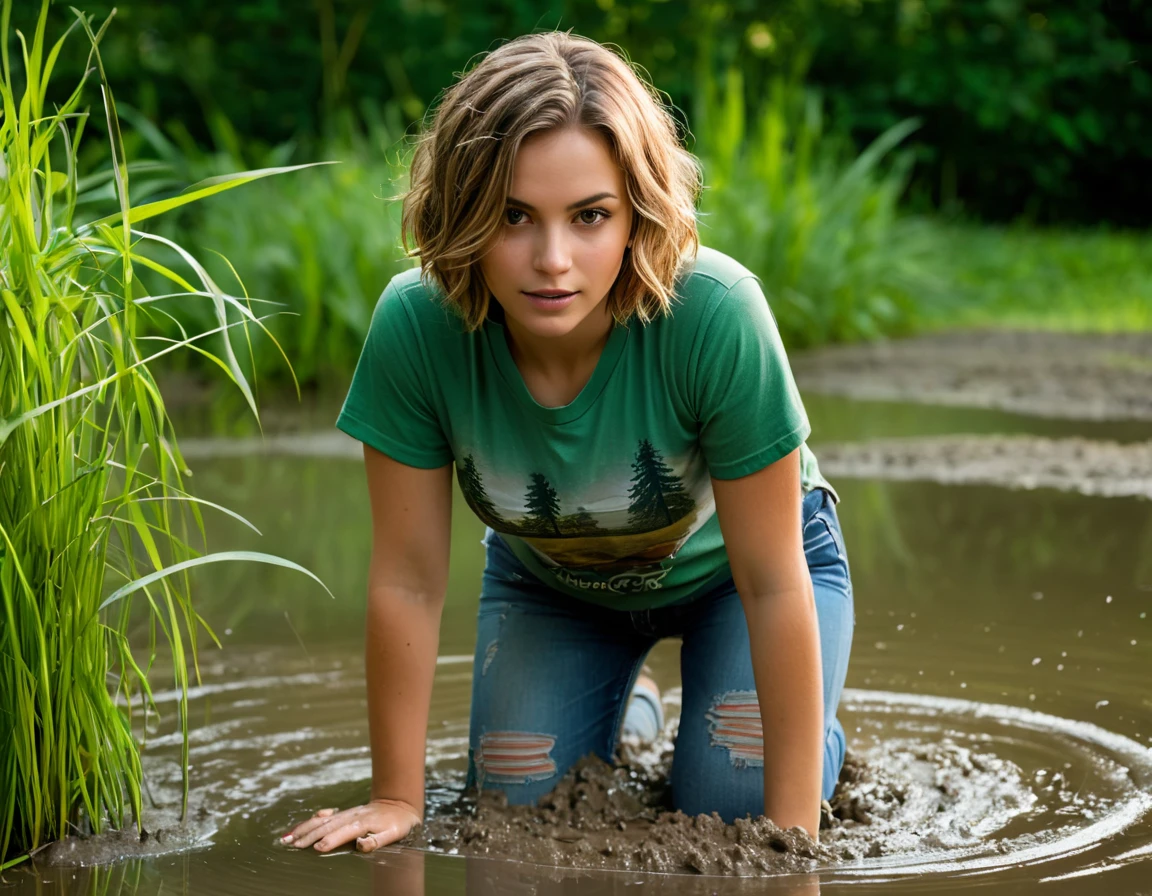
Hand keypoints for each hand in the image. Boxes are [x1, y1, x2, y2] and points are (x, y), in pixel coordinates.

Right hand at [281, 799, 421, 852]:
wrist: (400, 804)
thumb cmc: (398, 823)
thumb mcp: (394, 833)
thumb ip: (377, 840)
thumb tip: (360, 845)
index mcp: (364, 822)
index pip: (344, 832)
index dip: (331, 840)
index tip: (317, 848)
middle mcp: (353, 816)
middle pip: (328, 826)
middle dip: (309, 835)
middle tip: (291, 844)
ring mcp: (347, 813)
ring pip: (323, 821)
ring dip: (305, 828)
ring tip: (288, 837)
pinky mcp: (345, 813)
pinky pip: (326, 817)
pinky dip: (313, 820)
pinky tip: (303, 824)